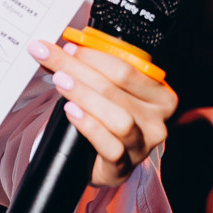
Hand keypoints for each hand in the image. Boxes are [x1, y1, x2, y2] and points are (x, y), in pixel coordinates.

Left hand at [28, 39, 176, 188]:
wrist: (101, 160)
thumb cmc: (106, 118)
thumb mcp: (106, 90)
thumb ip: (89, 68)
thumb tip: (60, 48)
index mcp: (159, 94)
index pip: (127, 68)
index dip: (94, 55)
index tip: (67, 46)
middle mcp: (157, 119)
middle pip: (117, 87)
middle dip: (80, 68)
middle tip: (53, 58)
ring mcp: (143, 145)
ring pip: (118, 117)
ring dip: (85, 95)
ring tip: (61, 82)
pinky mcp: (124, 166)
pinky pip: (110, 146)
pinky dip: (89, 126)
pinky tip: (72, 112)